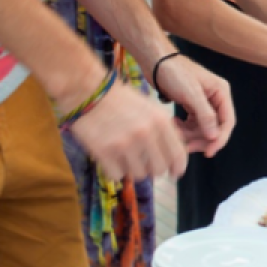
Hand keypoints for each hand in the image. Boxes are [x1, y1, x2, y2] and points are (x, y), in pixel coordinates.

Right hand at [68, 81, 187, 180]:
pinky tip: (110, 157)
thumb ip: (165, 130)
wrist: (88, 91)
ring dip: (132, 169)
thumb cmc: (121, 100)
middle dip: (152, 169)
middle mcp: (147, 134)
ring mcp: (126, 144)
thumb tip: (176, 155)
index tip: (174, 174)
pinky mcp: (105, 153)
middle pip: (159, 170)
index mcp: (161, 121)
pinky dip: (114, 170)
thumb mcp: (151, 108)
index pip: (179, 155)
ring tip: (125, 155)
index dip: (178, 168)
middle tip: (144, 163)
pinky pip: (117, 175)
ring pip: (138, 174)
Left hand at [153, 55, 234, 157]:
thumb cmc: (175, 73)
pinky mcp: (191, 105)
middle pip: (215, 127)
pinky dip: (183, 128)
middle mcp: (215, 98)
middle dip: (201, 139)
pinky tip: (173, 124)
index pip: (227, 122)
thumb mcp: (191, 93)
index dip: (219, 139)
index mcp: (221, 92)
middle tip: (186, 147)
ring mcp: (203, 102)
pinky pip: (192, 124)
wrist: (155, 61)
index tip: (208, 152)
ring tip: (174, 131)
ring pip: (202, 128)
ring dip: (190, 134)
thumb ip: (205, 115)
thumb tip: (214, 137)